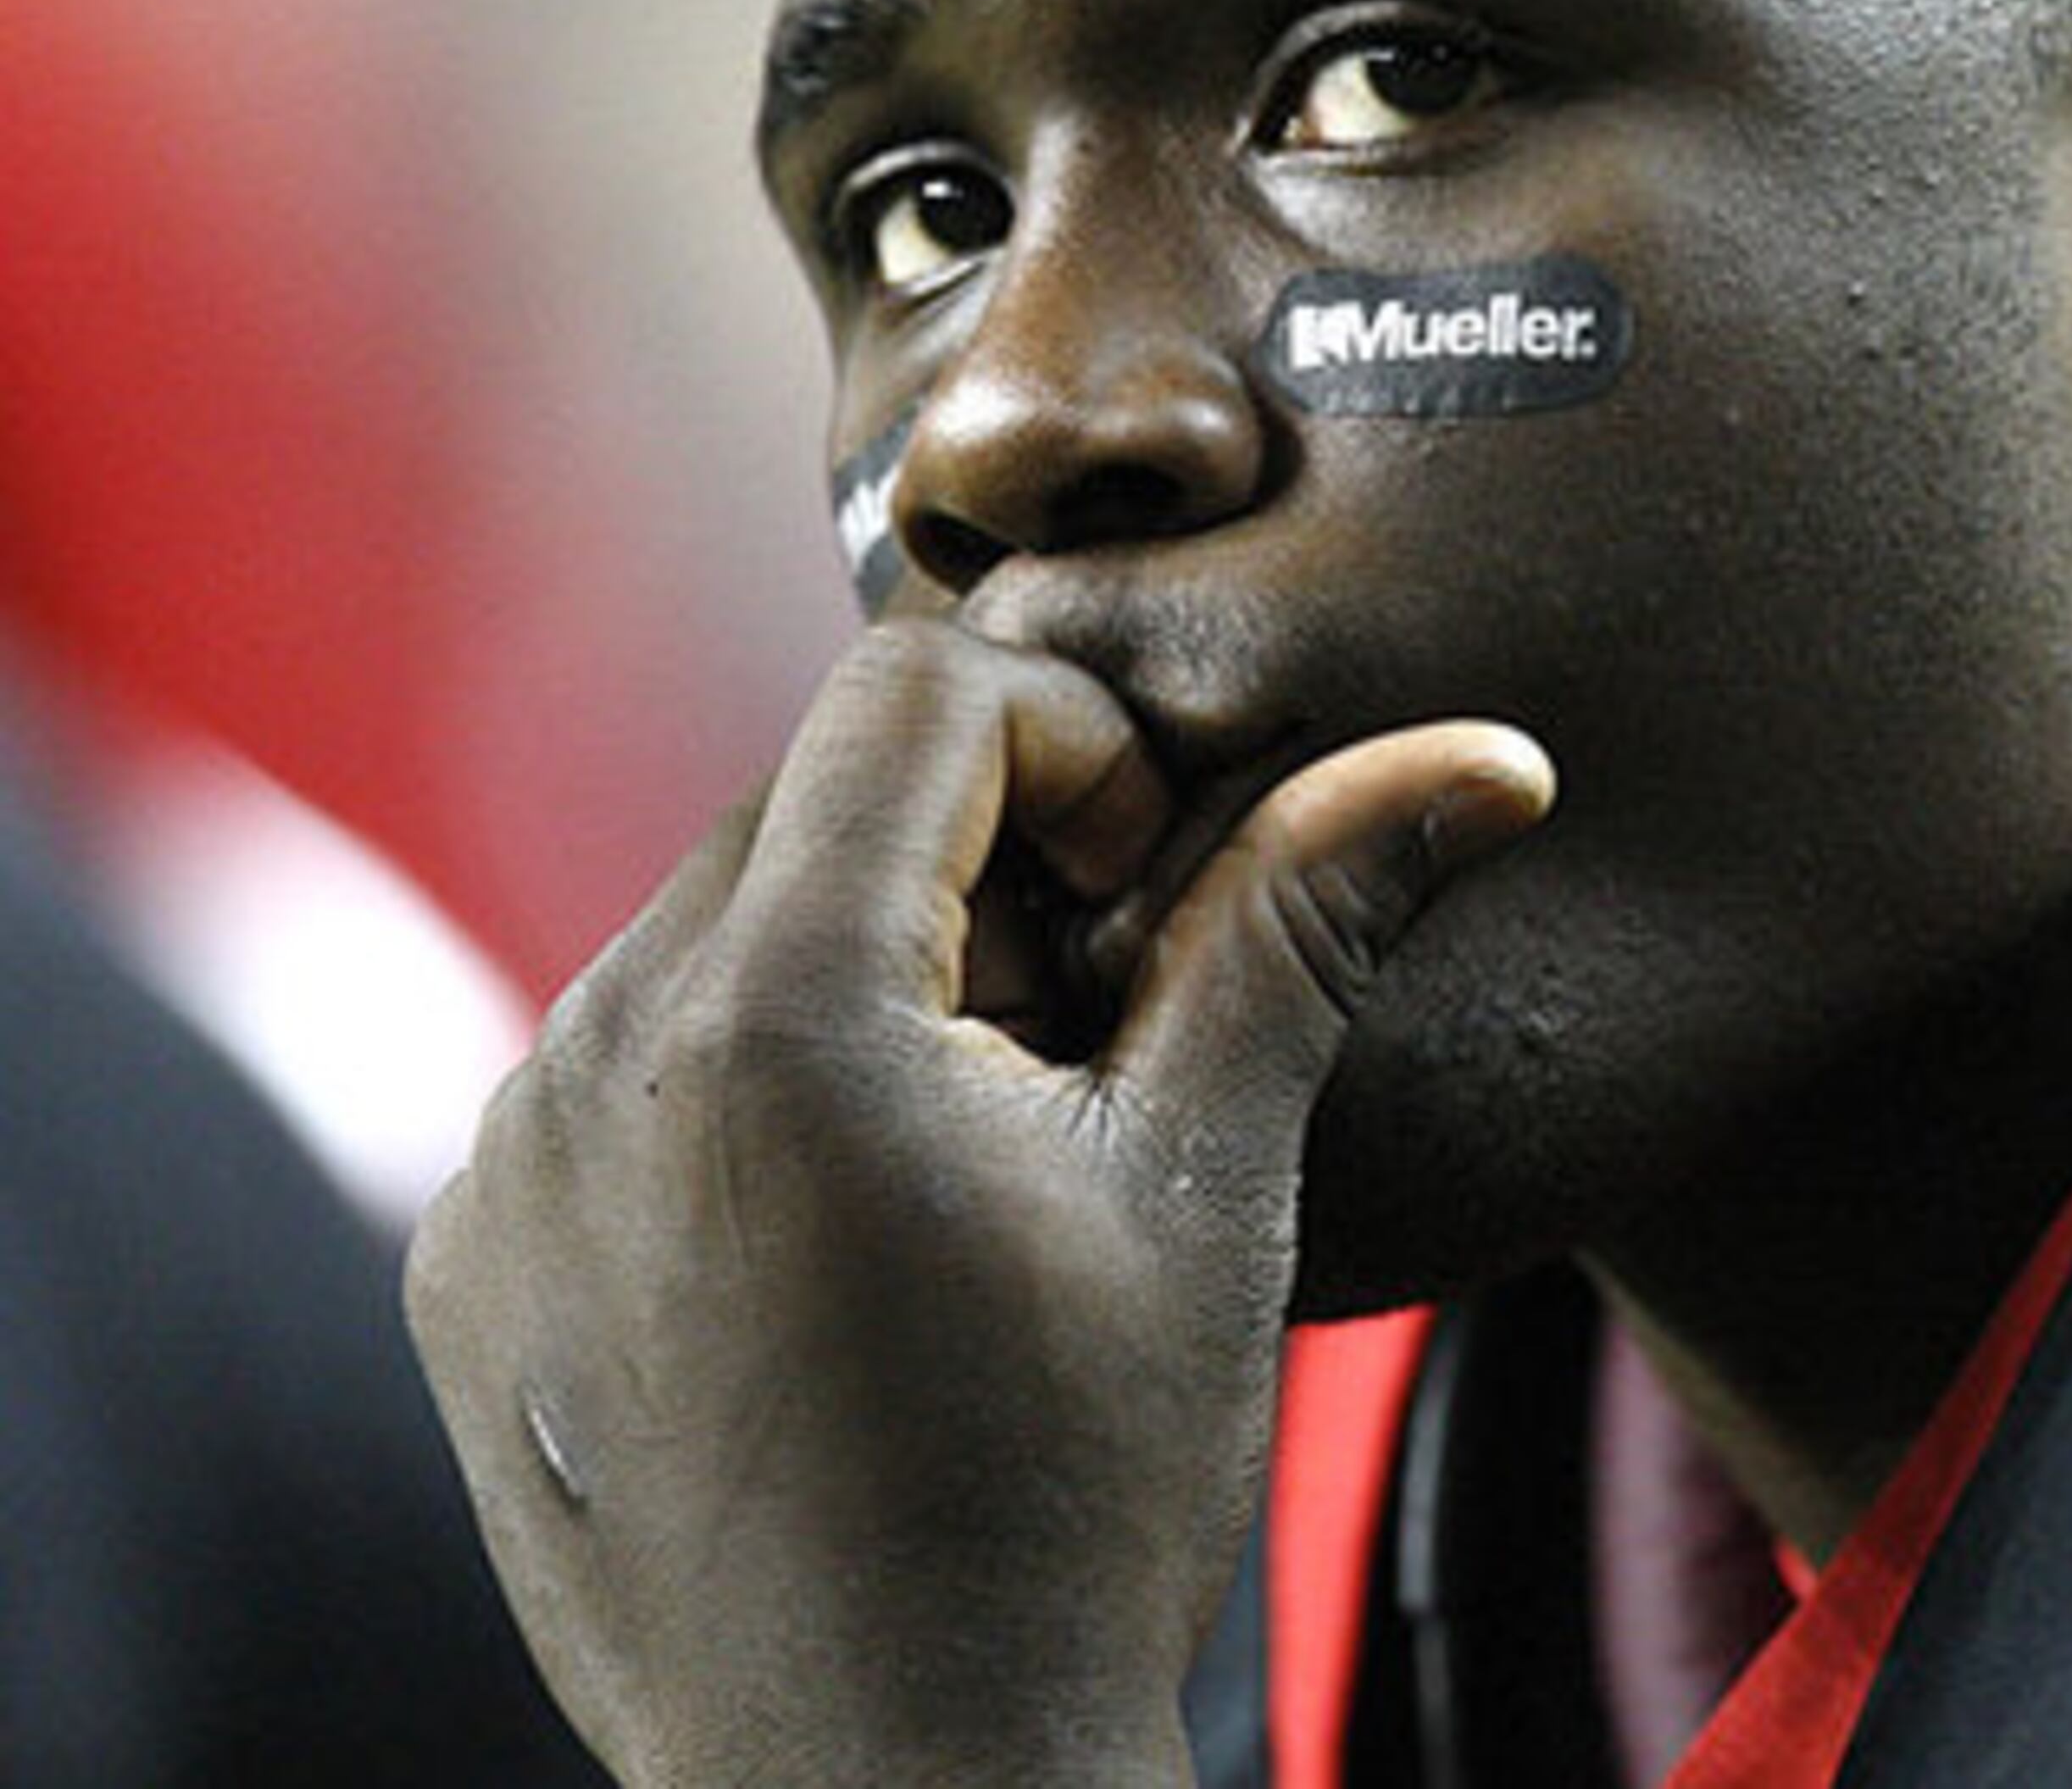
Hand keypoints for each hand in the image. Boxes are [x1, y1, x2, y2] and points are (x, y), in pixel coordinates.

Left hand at [406, 622, 1551, 1784]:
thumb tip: (1475, 756)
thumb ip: (1303, 925)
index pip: (917, 691)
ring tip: (975, 1162)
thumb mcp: (1208, 1188)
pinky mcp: (468, 1264)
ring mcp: (507, 1166)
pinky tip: (854, 1245)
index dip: (1075, 747)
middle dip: (975, 866)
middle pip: (813, 804)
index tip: (1146, 902)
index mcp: (778, 1013)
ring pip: (716, 932)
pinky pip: (620, 1070)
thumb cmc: (1075, 1507)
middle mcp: (594, 1057)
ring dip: (865, 976)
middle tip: (1088, 1044)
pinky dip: (746, 1090)